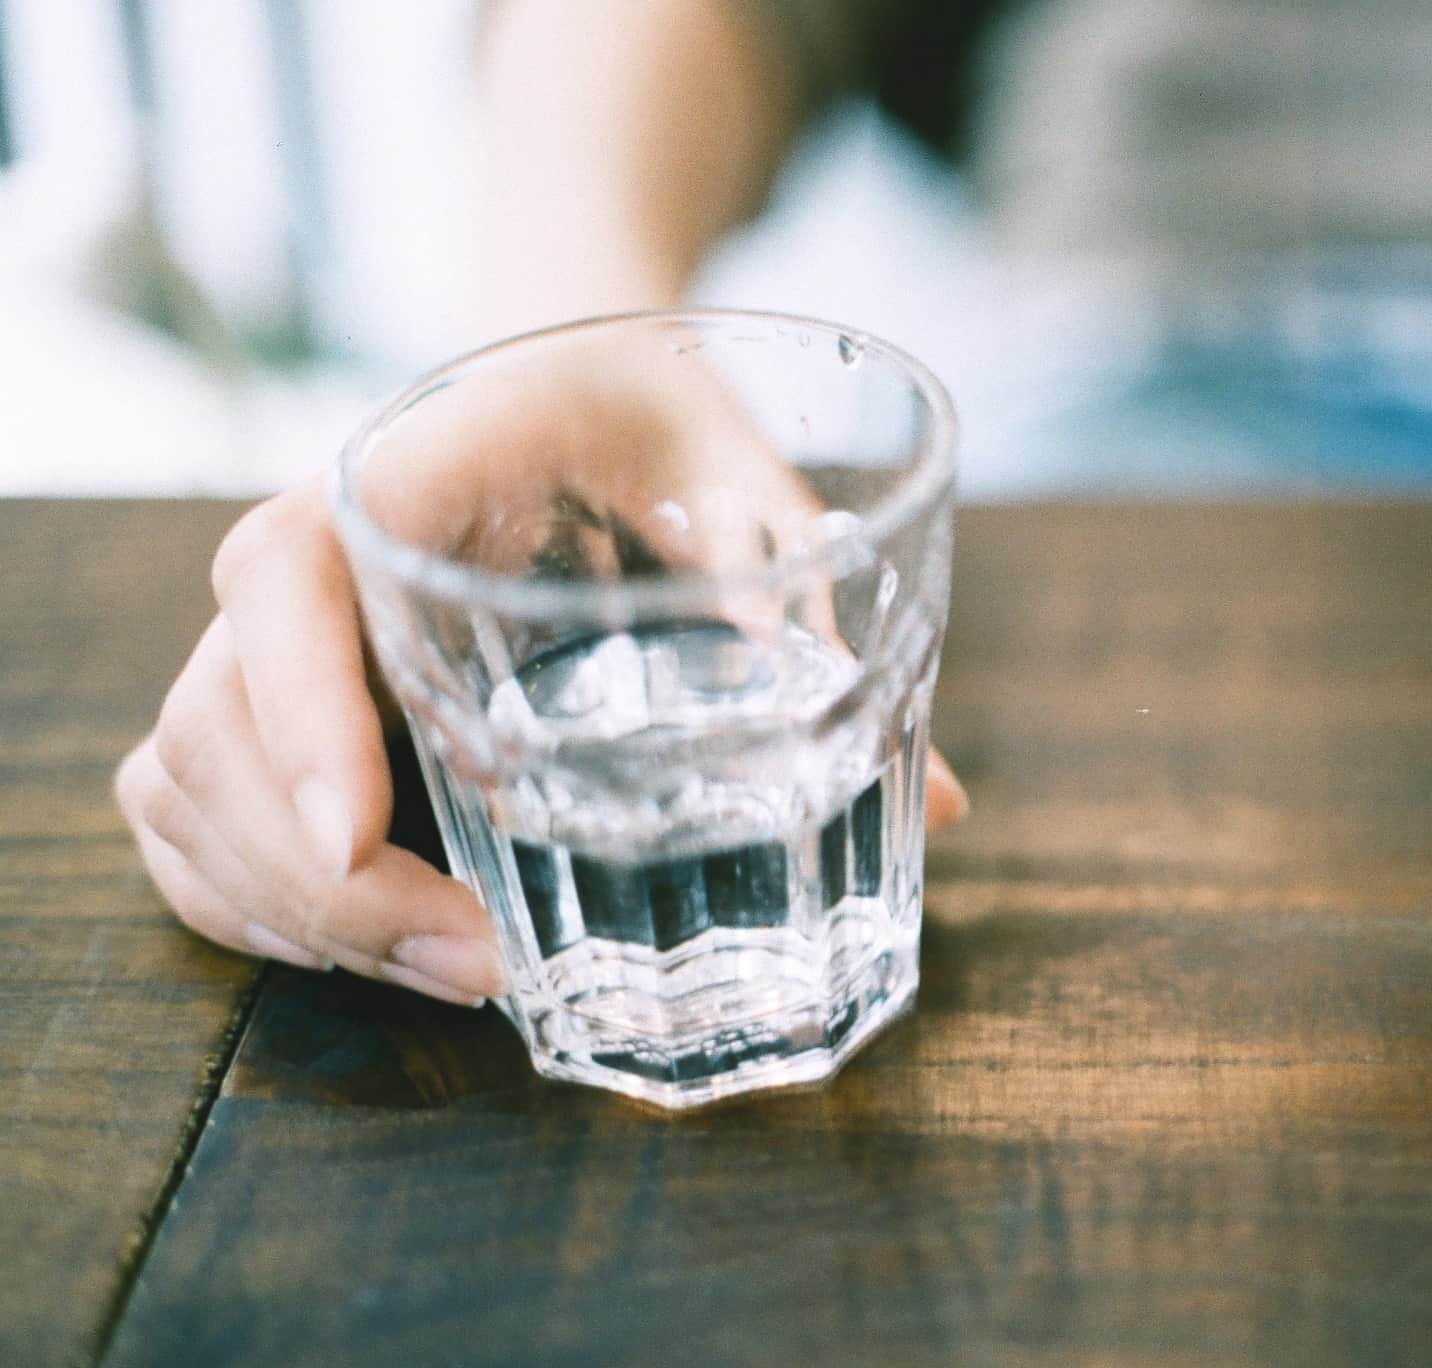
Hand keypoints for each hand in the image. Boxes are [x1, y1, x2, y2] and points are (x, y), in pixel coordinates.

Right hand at [116, 353, 967, 1006]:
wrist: (580, 377)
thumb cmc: (654, 414)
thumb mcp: (745, 480)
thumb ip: (816, 618)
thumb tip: (943, 804)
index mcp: (406, 472)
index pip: (286, 571)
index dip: (300, 710)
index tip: (360, 831)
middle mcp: (313, 554)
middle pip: (218, 719)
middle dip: (324, 875)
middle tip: (475, 967)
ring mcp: (278, 631)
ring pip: (186, 779)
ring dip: (291, 906)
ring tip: (451, 974)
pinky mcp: (274, 693)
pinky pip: (185, 806)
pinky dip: (245, 897)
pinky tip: (359, 950)